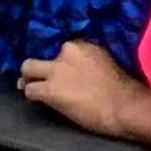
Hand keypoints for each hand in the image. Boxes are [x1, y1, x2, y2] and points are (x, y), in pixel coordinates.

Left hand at [18, 40, 140, 134]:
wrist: (123, 106)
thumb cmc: (121, 88)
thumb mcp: (104, 61)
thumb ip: (87, 59)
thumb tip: (76, 69)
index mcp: (83, 44)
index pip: (60, 47)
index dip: (57, 59)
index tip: (59, 68)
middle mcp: (67, 51)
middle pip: (40, 54)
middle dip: (38, 66)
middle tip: (40, 77)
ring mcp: (57, 70)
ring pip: (27, 68)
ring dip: (29, 79)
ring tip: (32, 87)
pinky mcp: (50, 90)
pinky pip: (30, 91)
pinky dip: (31, 96)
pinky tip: (37, 100)